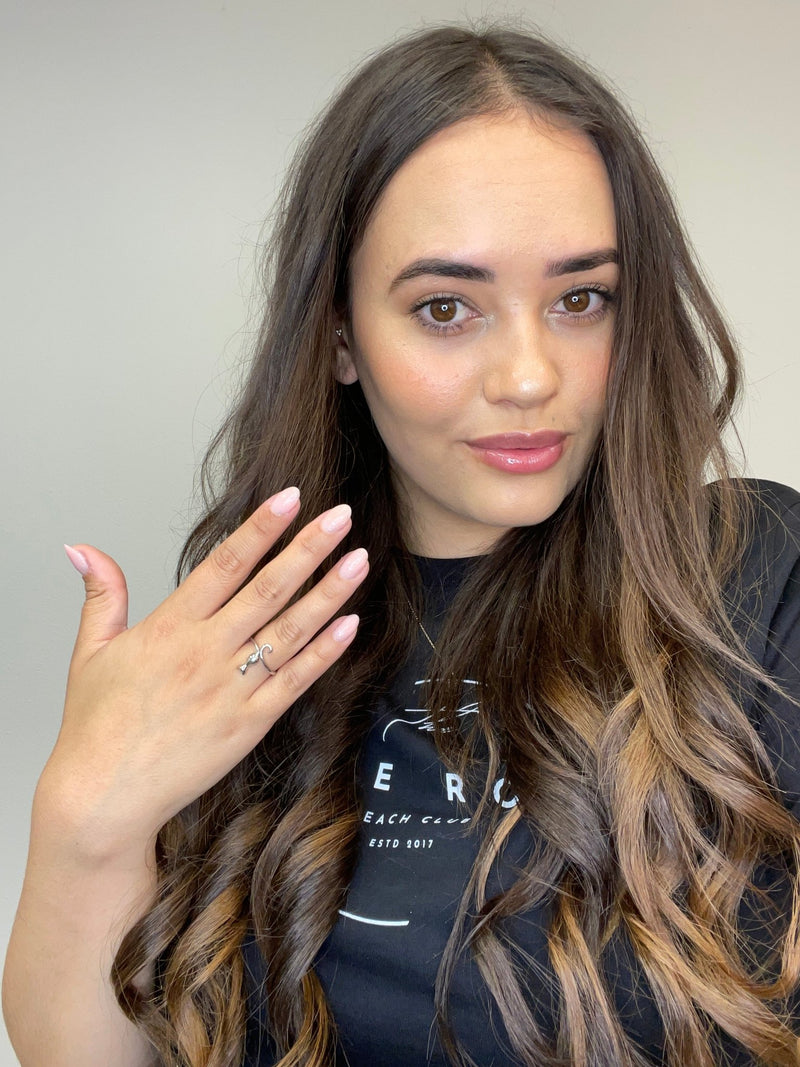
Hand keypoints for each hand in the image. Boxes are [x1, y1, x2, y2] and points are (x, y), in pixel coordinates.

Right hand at [42, 488, 367, 857]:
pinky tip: (351, 625)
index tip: (290, 499)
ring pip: (290, 631)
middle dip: (308, 549)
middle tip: (341, 517)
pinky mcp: (249, 724)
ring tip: (358, 560)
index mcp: (170, 627)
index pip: (225, 564)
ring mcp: (232, 689)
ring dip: (329, 594)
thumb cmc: (97, 727)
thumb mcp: (90, 652)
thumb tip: (84, 548)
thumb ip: (101, 594)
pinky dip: (325, 653)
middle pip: (268, 589)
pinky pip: (295, 682)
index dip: (261, 528)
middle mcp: (206, 653)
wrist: (103, 797)